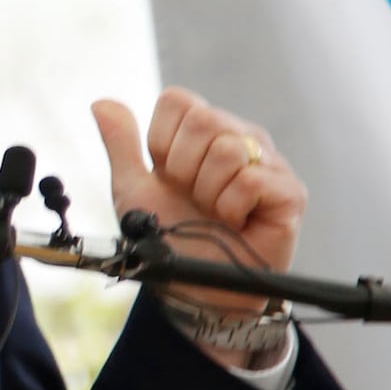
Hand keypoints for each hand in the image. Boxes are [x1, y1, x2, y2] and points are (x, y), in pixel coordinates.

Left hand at [92, 88, 306, 328]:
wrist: (195, 288)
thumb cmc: (171, 236)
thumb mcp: (134, 190)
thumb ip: (120, 144)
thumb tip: (101, 102)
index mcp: (205, 131)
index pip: (178, 101)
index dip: (162, 143)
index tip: (168, 177)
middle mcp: (240, 136)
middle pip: (203, 119)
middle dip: (184, 169)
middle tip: (193, 198)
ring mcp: (269, 161)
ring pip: (227, 149)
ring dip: (208, 193)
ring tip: (216, 212)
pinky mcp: (290, 191)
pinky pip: (251, 181)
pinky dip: (231, 209)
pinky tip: (236, 222)